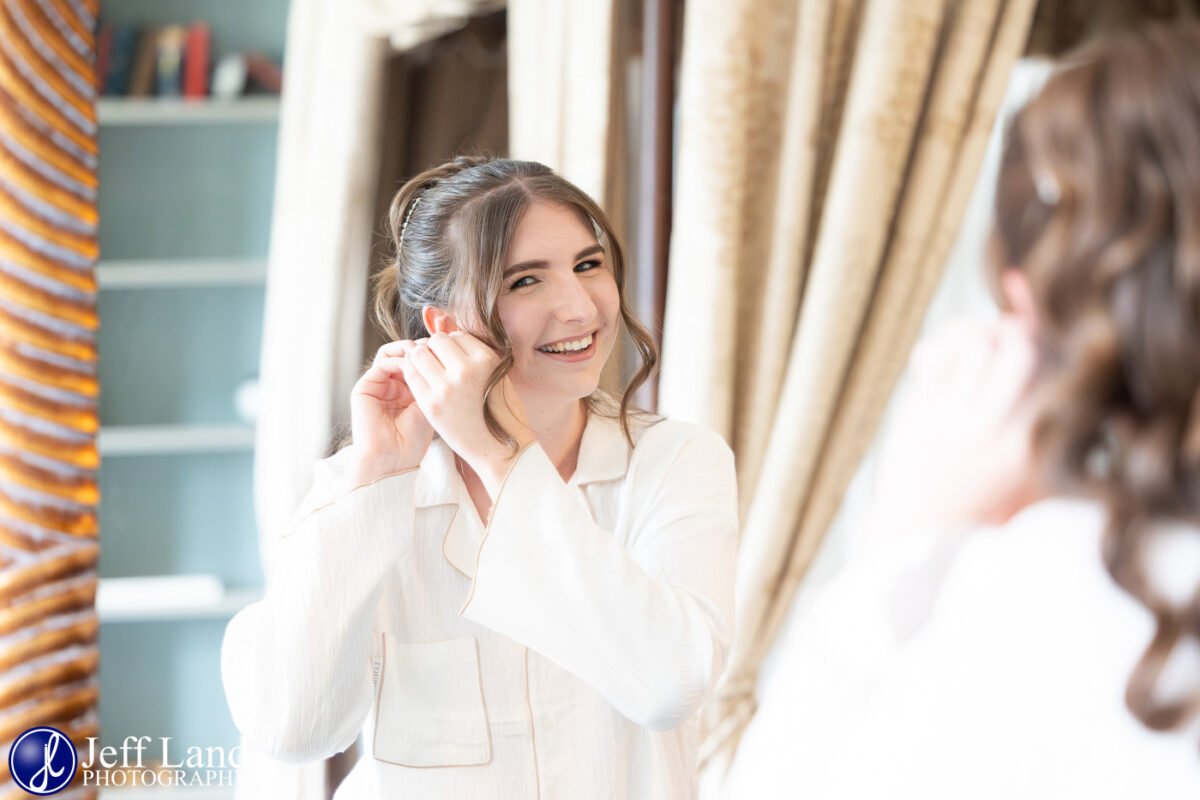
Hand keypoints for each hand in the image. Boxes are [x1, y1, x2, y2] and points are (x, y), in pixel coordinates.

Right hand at [344, 340, 435, 490]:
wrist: (393, 459)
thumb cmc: (414, 439)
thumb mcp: (429, 405)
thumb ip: (432, 381)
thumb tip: (446, 354)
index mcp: (405, 390)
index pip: (417, 362)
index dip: (432, 353)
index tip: (448, 349)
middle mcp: (390, 385)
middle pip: (404, 355)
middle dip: (421, 348)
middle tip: (435, 345)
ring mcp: (377, 386)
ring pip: (392, 355)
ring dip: (409, 350)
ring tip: (424, 351)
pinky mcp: (364, 388)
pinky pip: (381, 364)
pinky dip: (398, 360)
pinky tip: (412, 363)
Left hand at [399, 332, 534, 495]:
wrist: (498, 449)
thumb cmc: (499, 411)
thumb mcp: (495, 374)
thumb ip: (469, 350)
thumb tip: (438, 317)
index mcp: (487, 359)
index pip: (457, 335)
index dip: (453, 346)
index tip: (456, 360)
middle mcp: (467, 370)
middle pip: (437, 340)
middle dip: (435, 349)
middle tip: (441, 366)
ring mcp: (447, 387)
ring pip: (420, 353)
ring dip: (422, 359)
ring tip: (432, 374)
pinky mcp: (431, 404)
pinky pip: (412, 375)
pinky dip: (413, 374)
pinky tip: (424, 384)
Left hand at [869, 316, 1042, 534]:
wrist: (921, 530)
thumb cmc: (986, 499)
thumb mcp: (1034, 474)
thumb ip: (1050, 416)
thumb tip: (1047, 340)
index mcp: (1030, 448)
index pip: (1055, 373)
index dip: (1049, 342)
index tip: (1037, 338)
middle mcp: (991, 431)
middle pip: (1018, 349)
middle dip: (1015, 331)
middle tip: (1004, 338)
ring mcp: (950, 420)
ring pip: (973, 342)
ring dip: (976, 332)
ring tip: (973, 345)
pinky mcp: (916, 412)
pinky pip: (934, 354)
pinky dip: (942, 346)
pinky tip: (942, 361)